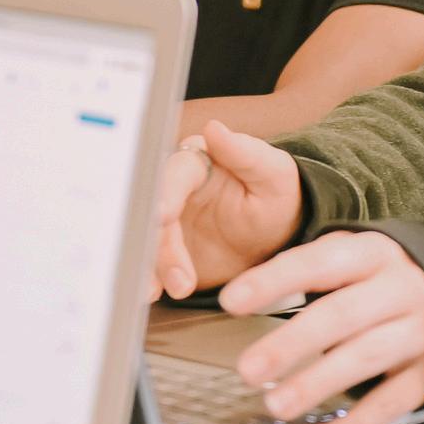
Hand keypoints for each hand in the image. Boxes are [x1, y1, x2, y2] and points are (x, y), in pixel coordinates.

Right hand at [151, 119, 304, 300]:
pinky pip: (148, 265)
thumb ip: (246, 153)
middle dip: (160, 243)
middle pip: (152, 211)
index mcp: (196, 162)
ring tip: (170, 289)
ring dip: (152, 266)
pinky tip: (151, 293)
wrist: (275, 241)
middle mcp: (172, 190)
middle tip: (179, 273)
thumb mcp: (273, 175)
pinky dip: (148, 279)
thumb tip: (215, 129)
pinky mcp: (163, 252)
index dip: (166, 193)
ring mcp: (165, 224)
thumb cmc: (276, 199)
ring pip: (146, 240)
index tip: (161, 215)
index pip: (174, 173)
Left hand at [223, 232, 423, 423]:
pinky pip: (389, 406)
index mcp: (375, 254)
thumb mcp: (352, 257)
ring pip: (365, 359)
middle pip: (343, 315)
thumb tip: (240, 297)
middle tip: (248, 368)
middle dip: (292, 343)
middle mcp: (402, 290)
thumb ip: (306, 272)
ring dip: (317, 383)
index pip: (321, 263)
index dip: (275, 281)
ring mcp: (420, 334)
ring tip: (275, 404)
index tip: (231, 301)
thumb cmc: (381, 278)